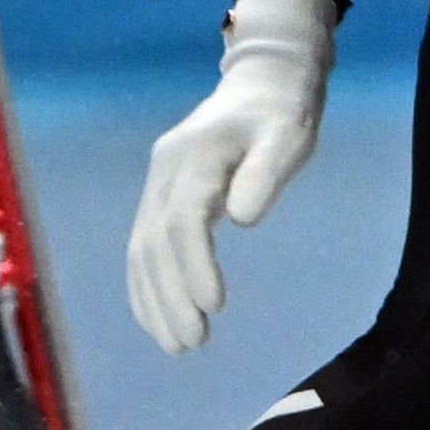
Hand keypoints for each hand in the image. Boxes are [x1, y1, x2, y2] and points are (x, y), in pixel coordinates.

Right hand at [125, 0, 337, 353]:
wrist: (259, 84)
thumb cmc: (281, 114)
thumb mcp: (289, 136)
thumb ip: (265, 173)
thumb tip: (242, 218)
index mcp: (194, 156)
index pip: (184, 219)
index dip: (193, 265)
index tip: (213, 306)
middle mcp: (163, 173)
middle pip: (153, 243)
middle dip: (169, 296)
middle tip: (193, 343)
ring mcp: (155, 186)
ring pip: (141, 250)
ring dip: (154, 300)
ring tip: (178, 345)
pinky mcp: (158, 199)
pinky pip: (142, 247)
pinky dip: (146, 287)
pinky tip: (158, 320)